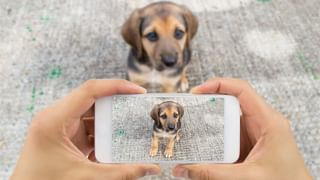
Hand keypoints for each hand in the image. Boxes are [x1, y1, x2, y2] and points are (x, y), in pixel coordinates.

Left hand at [11, 79, 160, 179]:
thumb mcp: (85, 177)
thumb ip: (121, 172)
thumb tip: (151, 168)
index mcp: (54, 119)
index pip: (90, 90)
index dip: (117, 86)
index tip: (138, 91)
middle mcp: (56, 117)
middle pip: (93, 99)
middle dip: (117, 103)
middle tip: (139, 107)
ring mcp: (60, 125)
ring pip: (92, 113)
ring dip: (111, 120)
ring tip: (131, 125)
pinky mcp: (66, 135)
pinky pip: (89, 126)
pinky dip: (103, 133)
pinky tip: (115, 142)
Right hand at [172, 78, 311, 179]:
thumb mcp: (247, 177)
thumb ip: (213, 173)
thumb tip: (185, 169)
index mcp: (269, 121)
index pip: (242, 90)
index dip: (218, 85)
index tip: (198, 91)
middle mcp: (263, 122)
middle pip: (232, 102)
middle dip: (209, 105)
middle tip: (190, 110)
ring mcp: (256, 131)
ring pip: (229, 118)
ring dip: (212, 122)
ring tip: (193, 126)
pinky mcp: (251, 142)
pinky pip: (230, 133)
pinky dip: (216, 136)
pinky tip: (206, 143)